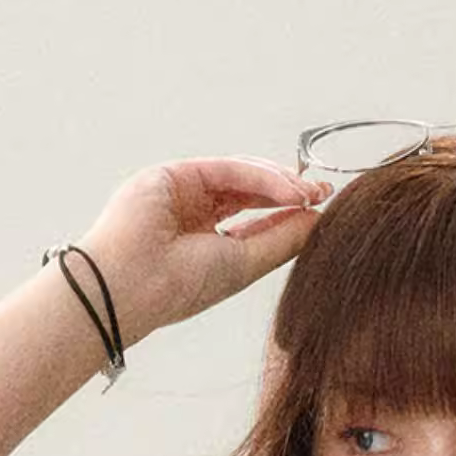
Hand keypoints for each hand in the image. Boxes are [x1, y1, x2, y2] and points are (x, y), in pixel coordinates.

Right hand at [73, 157, 327, 341]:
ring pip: (241, 176)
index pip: (255, 220)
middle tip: (323, 192)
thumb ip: (281, 240)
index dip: (289, 213)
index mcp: (207, 244)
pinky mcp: (174, 174)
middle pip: (250, 192)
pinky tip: (288, 189)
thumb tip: (317, 220)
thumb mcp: (244, 265)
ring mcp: (183, 192)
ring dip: (278, 182)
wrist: (132, 284)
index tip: (322, 209)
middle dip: (288, 190)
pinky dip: (260, 176)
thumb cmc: (181, 287)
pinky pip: (226, 168)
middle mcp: (195, 215)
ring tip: (309, 193)